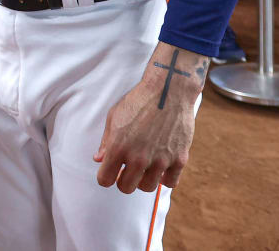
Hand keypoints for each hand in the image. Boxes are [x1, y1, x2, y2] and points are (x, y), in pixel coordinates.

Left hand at [94, 45, 207, 193]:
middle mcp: (138, 157)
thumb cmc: (138, 101)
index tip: (109, 172)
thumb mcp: (114, 117)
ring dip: (143, 180)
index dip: (105, 177)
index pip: (105, 180)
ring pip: (147, 187)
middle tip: (126, 171)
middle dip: (123, 181)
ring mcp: (160, 160)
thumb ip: (106, 141)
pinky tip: (160, 166)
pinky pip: (170, 183)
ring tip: (144, 167)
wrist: (167, 90)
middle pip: (126, 188)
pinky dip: (164, 178)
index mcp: (118, 147)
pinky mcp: (179, 159)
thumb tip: (99, 159)